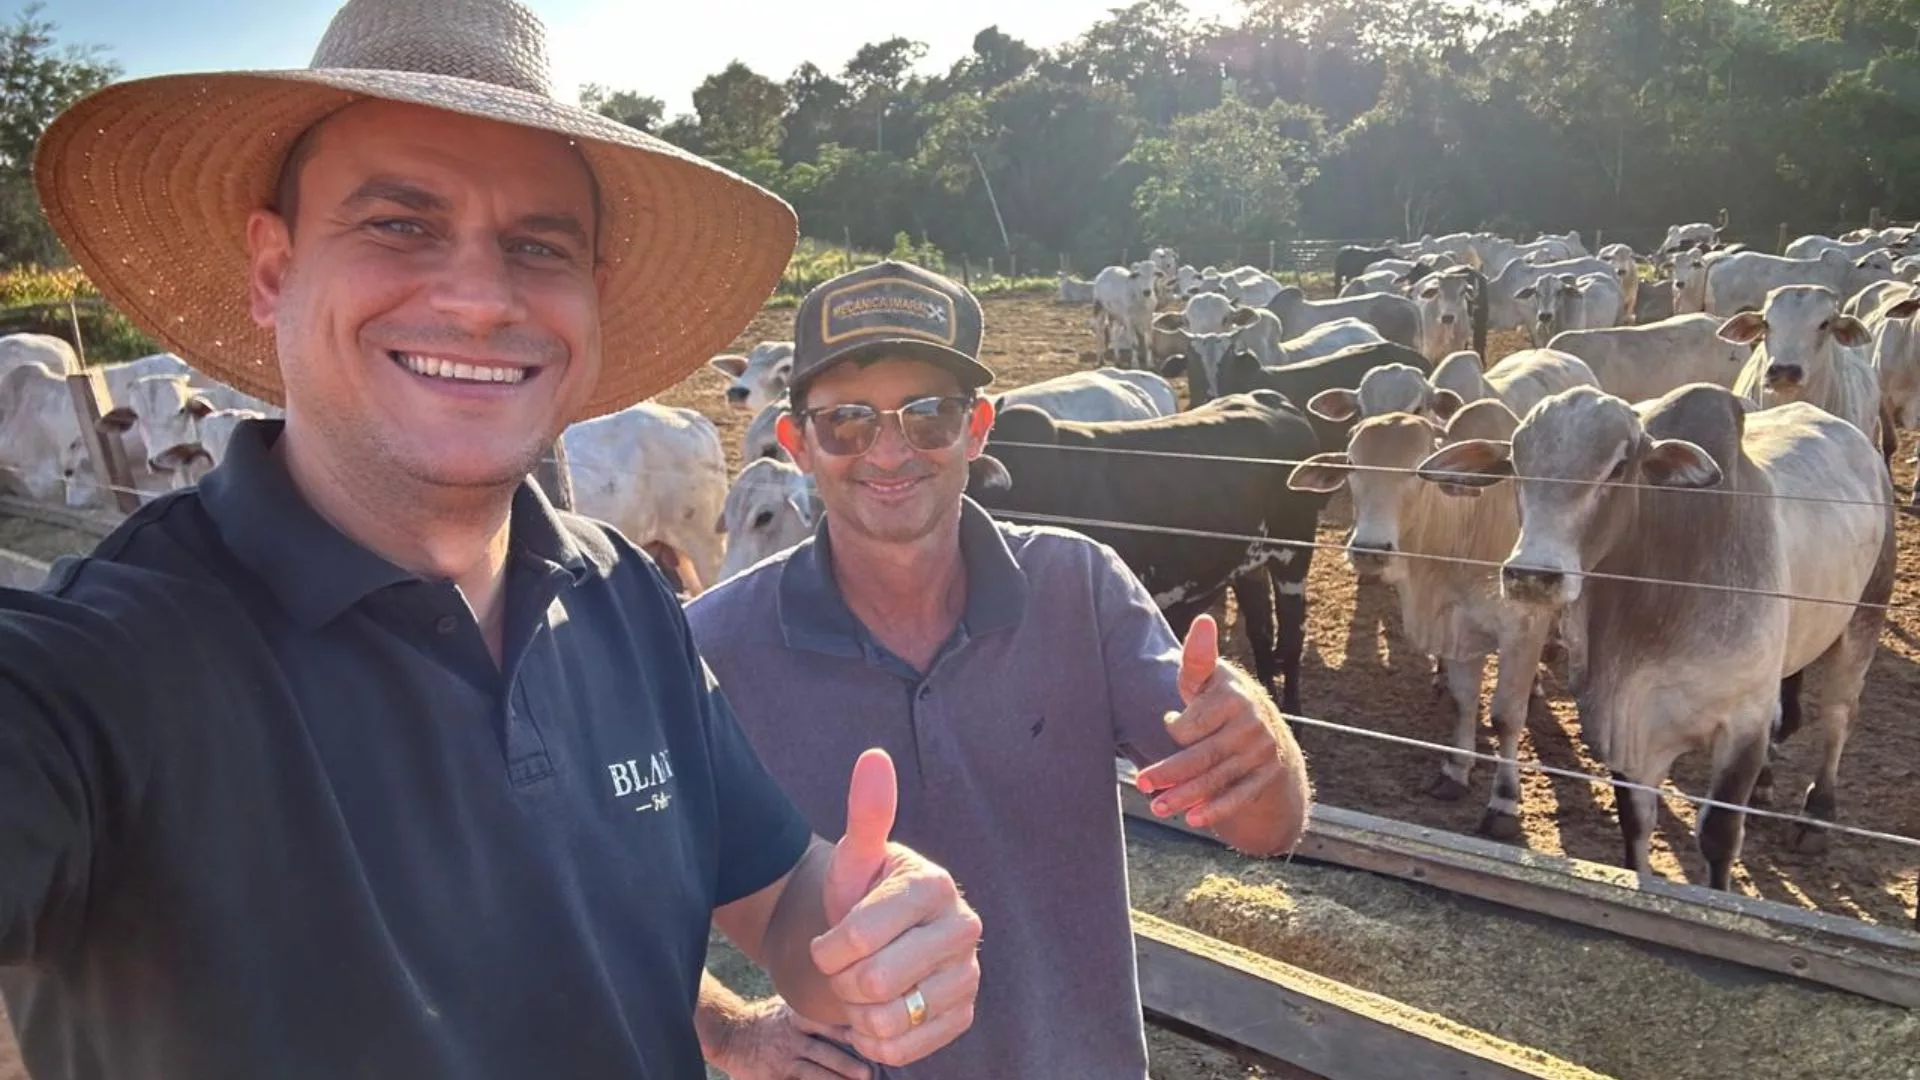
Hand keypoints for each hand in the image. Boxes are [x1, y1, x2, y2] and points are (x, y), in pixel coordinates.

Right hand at [711, 998, 870, 1079]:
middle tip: (868, 1073)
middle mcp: (792, 1040)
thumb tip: (845, 1000)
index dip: (846, 1031)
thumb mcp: (787, 1005)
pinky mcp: (775, 1078)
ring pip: (813, 1074)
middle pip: (823, 1053)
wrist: (731, 1035)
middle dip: (845, 1064)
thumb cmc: (766, 1019)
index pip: (825, 1024)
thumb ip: (813, 1008)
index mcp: (797, 1019)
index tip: (867, 1037)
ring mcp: (783, 1061)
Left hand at [809, 749, 982, 1067]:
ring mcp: (969, 975)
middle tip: (843, 969)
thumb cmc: (862, 896)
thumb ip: (866, 813)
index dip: (827, 949)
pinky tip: (876, 1016)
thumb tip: (874, 757)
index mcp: (934, 886)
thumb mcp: (856, 858)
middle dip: (841, 982)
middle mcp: (963, 929)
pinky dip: (875, 1041)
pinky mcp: (964, 1014)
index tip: (828, 941)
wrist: (880, 942)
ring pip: (887, 1020)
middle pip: (872, 982)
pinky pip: (904, 1049)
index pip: (857, 937)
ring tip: (860, 991)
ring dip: (856, 1014)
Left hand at [1134, 614, 1294, 831]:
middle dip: (1170, 772)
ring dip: (1186, 797)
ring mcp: (1261, 753)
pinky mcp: (1265, 776)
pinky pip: (1239, 796)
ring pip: (1217, 779)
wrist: (1267, 727)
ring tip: (1158, 808)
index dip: (1175, 727)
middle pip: (1203, 755)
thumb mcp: (1208, 678)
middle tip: (1141, 783)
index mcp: (1234, 697)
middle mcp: (1252, 725)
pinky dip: (1217, 810)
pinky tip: (1194, 820)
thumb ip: (1198, 657)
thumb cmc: (1221, 699)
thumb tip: (1203, 620)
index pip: (1194, 723)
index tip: (1167, 722)